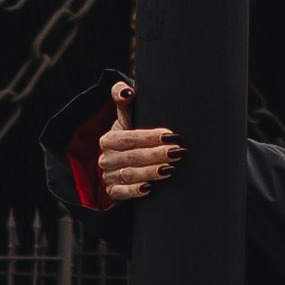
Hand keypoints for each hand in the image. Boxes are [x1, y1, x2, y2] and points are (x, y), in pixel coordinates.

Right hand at [99, 77, 181, 203]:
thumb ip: (123, 100)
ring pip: (130, 175)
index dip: (150, 137)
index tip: (171, 135)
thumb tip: (126, 90)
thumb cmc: (128, 137)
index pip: (129, 138)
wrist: (120, 163)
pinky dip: (135, 191)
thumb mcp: (125, 119)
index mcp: (108, 139)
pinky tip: (150, 188)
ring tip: (171, 168)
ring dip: (151, 172)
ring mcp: (108, 177)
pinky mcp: (113, 192)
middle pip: (132, 157)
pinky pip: (122, 193)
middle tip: (177, 152)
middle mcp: (106, 159)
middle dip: (156, 154)